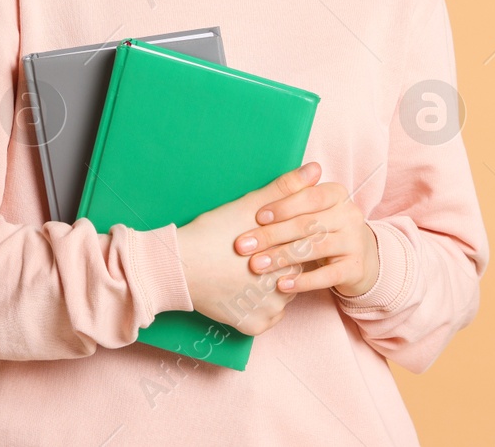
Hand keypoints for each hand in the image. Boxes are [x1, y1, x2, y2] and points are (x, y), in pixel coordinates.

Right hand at [175, 163, 321, 334]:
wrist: (178, 265)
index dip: (285, 240)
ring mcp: (269, 311)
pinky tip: (244, 290)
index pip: (304, 248)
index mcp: (290, 257)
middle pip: (293, 272)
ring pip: (282, 295)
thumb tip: (316, 168)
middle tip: (251, 254)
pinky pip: (266, 317)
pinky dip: (258, 306)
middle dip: (280, 261)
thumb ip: (286, 187)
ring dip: (272, 285)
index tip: (265, 236)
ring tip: (248, 270)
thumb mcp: (250, 205)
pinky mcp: (253, 326)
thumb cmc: (214, 232)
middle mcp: (285, 289)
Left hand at [233, 161, 379, 298]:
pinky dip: (303, 281)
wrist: (358, 258)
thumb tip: (310, 167)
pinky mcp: (354, 269)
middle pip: (308, 224)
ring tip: (256, 265)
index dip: (284, 206)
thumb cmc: (323, 227)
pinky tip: (281, 284)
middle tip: (243, 246)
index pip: (310, 196)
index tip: (257, 217)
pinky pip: (327, 276)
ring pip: (315, 248)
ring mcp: (354, 243)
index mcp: (337, 195)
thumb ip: (298, 191)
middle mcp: (349, 216)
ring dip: (282, 257)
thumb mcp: (310, 208)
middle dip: (272, 235)